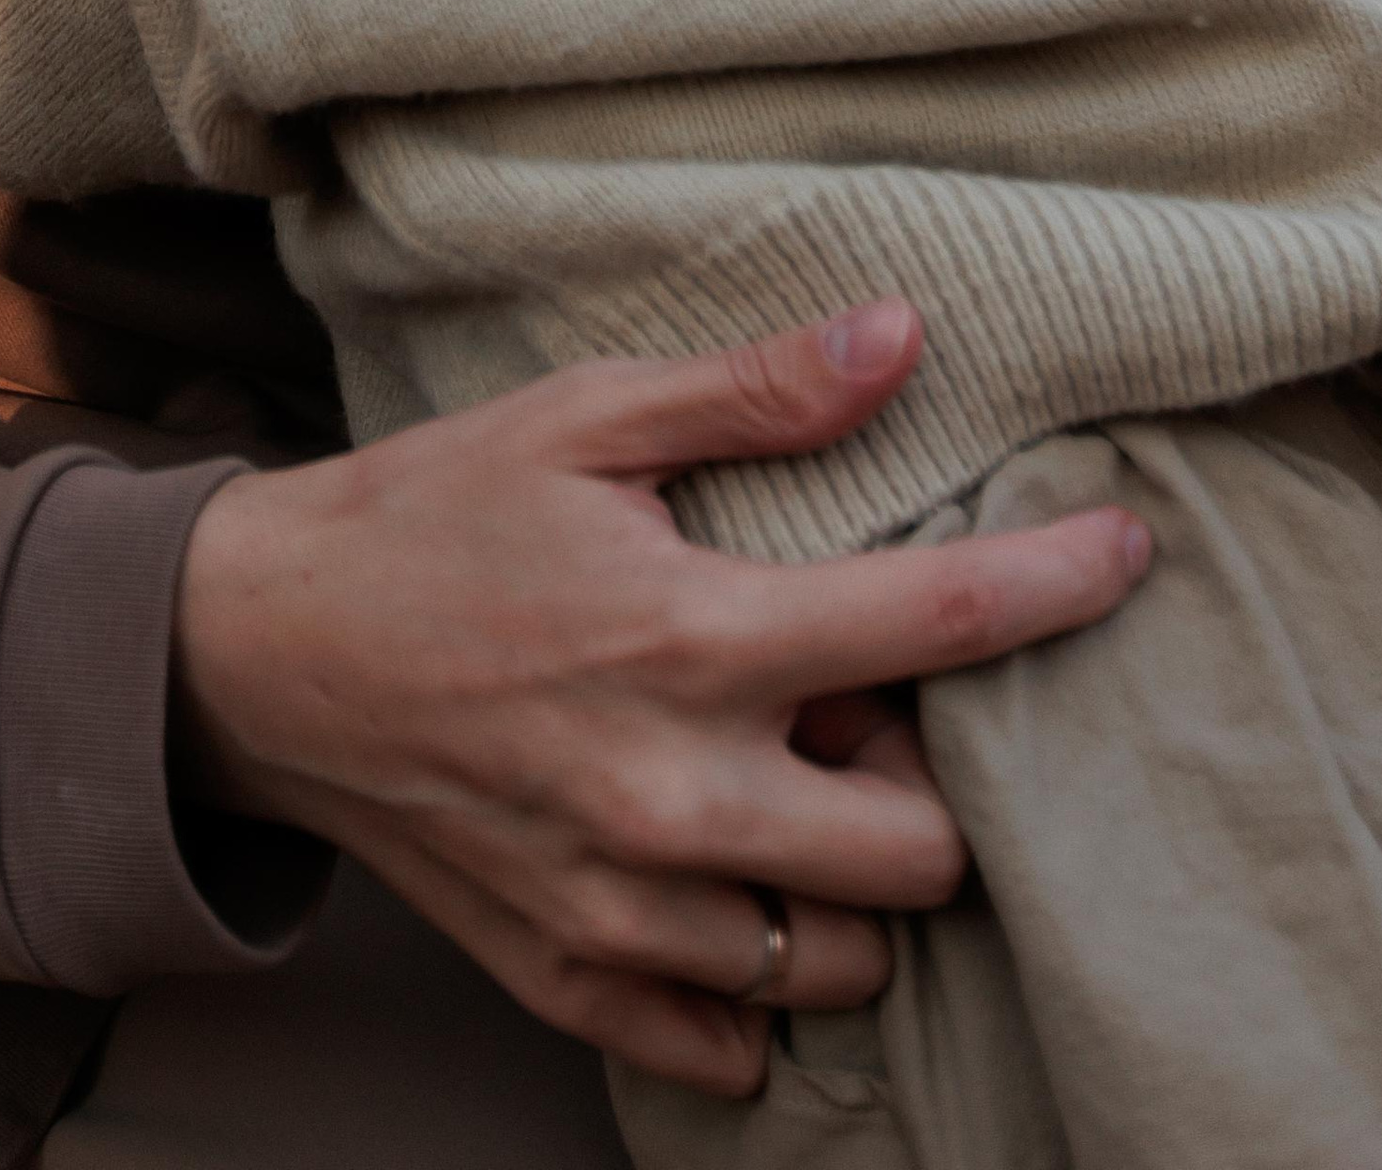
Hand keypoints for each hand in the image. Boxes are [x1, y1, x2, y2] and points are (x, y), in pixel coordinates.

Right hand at [171, 301, 1149, 1095]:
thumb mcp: (584, 416)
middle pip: (924, 849)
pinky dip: (755, 984)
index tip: (1124, 551)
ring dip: (854, 884)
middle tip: (863, 705)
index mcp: (689, 637)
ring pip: (839, 962)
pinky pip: (727, 1044)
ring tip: (793, 788)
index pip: (939, 625)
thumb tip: (901, 337)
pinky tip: (730, 881)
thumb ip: (753, 392)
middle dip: (936, 778)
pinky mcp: (568, 973)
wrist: (257, 651)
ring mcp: (620, 905)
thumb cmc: (430, 515)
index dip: (1058, 582)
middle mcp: (671, 794)